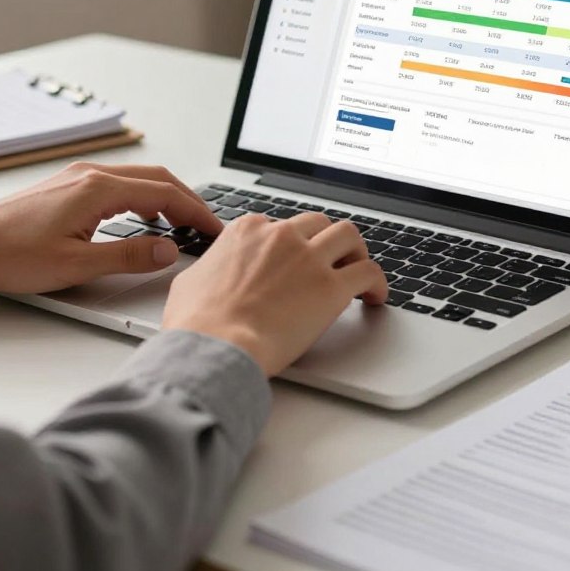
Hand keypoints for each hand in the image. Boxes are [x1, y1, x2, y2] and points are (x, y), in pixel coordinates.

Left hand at [0, 162, 221, 293]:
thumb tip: (169, 250)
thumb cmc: (10, 255)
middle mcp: (91, 174)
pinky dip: (143, 197)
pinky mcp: (68, 185)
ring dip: (166, 198)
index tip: (214, 229)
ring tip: (181, 225)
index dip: (196, 212)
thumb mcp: (76, 265)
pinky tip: (143, 218)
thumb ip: (129, 256)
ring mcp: (79, 176)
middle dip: (187, 201)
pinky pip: (120, 184)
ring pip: (139, 179)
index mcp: (99, 189)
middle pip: (158, 179)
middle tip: (206, 226)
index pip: (165, 193)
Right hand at [162, 212, 387, 376]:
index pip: (282, 225)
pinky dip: (377, 282)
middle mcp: (282, 236)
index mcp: (249, 231)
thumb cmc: (198, 323)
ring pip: (349, 236)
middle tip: (331, 262)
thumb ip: (211, 268)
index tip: (297, 259)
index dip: (293, 244)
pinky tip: (375, 297)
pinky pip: (368, 272)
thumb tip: (209, 275)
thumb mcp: (192, 280)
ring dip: (355, 252)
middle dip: (326, 241)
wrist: (214, 346)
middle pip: (319, 223)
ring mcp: (309, 259)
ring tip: (357, 272)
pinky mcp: (331, 288)